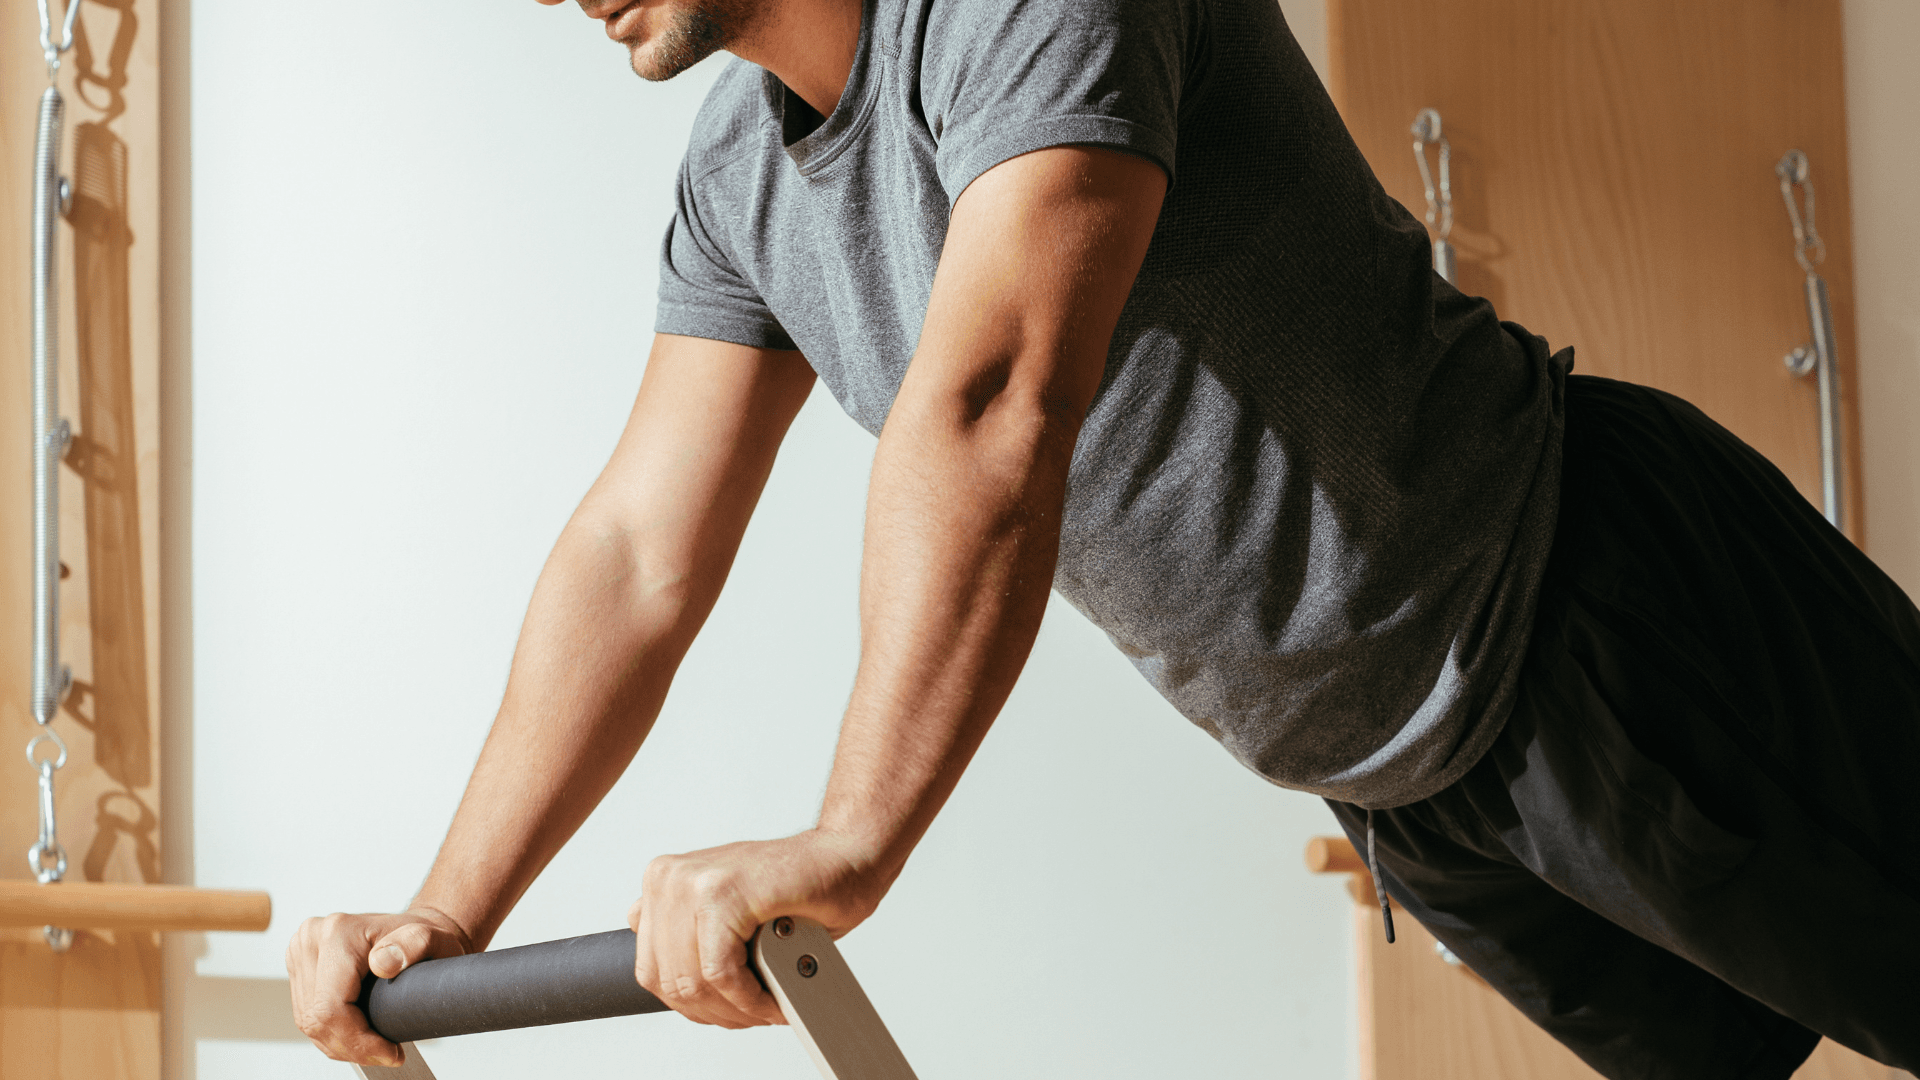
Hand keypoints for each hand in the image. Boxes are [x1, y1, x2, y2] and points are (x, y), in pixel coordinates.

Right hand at [287, 906, 474, 1065]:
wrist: (414, 932)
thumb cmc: (425, 936)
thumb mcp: (432, 938)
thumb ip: (414, 944)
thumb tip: (382, 964)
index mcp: (337, 932)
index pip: (330, 1008)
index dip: (357, 1040)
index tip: (389, 1053)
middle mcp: (312, 940)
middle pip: (316, 1018)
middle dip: (351, 1047)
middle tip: (386, 1055)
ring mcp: (302, 955)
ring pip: (309, 1022)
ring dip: (340, 1045)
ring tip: (375, 1049)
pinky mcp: (301, 970)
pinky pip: (307, 1016)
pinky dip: (332, 1035)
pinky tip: (356, 1039)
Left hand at [630, 829, 885, 1028]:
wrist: (847, 859)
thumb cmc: (798, 888)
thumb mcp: (725, 911)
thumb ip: (686, 931)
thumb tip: (663, 977)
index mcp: (663, 881)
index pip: (651, 968)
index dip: (692, 1003)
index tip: (726, 1011)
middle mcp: (670, 877)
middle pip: (669, 980)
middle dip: (715, 1012)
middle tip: (754, 1015)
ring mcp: (694, 881)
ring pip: (692, 981)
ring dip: (735, 1009)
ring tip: (766, 1009)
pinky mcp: (724, 893)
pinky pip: (721, 972)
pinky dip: (749, 998)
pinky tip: (772, 998)